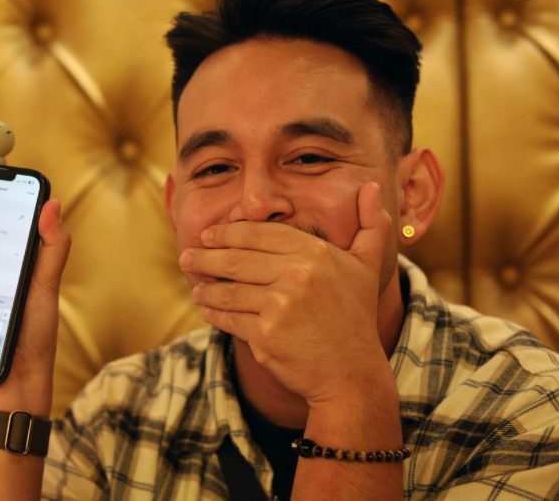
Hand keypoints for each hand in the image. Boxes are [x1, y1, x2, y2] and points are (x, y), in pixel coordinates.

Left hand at [180, 182, 391, 405]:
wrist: (350, 374)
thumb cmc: (354, 316)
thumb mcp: (368, 266)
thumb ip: (370, 224)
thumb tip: (371, 185)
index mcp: (314, 252)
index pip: (257, 234)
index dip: (227, 233)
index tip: (208, 236)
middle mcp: (297, 274)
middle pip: (235, 259)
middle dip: (205, 258)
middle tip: (187, 257)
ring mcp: (280, 305)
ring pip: (228, 289)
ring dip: (206, 288)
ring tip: (196, 287)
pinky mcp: (265, 335)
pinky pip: (229, 318)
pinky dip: (214, 314)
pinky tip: (207, 310)